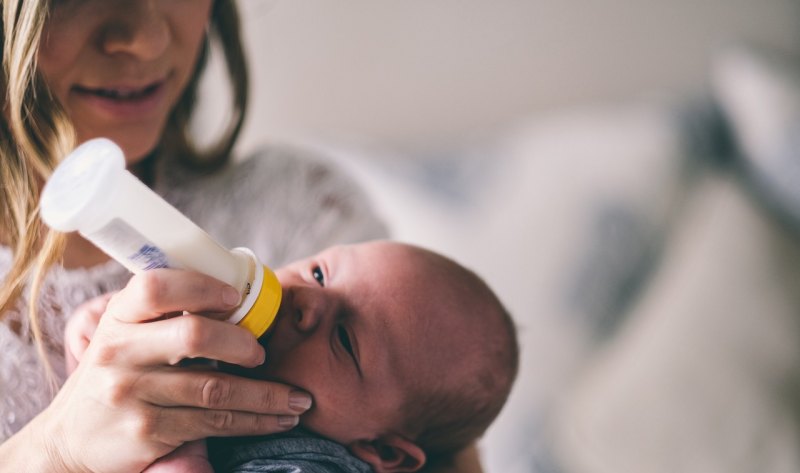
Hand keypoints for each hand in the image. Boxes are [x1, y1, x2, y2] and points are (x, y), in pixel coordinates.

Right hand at [14, 269, 310, 472]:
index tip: (235, 297)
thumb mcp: (126, 334)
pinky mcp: (146, 432)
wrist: (70, 438)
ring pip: (215, 388)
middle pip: (195, 335)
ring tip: (298, 396)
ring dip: (267, 394)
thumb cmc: (117, 373)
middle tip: (264, 354)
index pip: (156, 286)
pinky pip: (214, 423)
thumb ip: (166, 314)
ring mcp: (131, 394)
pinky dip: (255, 421)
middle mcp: (118, 352)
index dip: (202, 287)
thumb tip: (239, 292)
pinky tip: (279, 418)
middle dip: (243, 343)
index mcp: (119, 317)